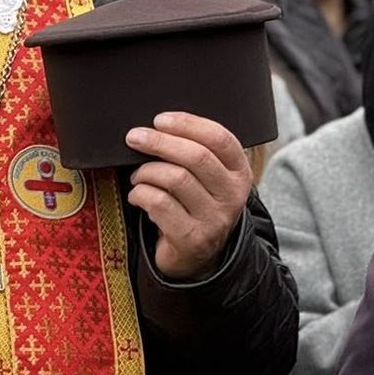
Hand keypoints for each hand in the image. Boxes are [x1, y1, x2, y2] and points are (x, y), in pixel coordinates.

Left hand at [124, 112, 251, 280]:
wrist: (196, 255)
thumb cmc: (192, 205)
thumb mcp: (205, 178)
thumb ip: (192, 152)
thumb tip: (156, 125)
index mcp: (239, 173)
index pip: (220, 139)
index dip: (188, 124)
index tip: (160, 119)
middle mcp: (232, 196)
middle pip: (196, 157)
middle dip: (159, 142)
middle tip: (134, 137)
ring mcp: (214, 219)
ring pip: (175, 178)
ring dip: (146, 172)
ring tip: (138, 176)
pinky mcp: (192, 238)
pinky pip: (159, 203)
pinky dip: (140, 194)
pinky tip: (138, 196)